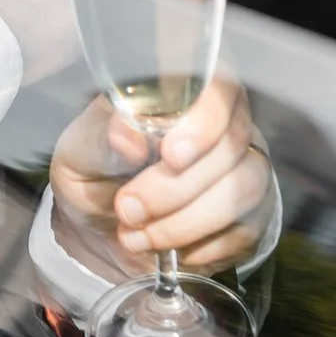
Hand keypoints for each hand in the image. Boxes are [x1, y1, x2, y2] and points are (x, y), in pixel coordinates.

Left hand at [48, 77, 273, 273]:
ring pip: (245, 187)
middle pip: (230, 145)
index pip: (218, 86)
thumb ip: (102, 138)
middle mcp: (226, 119)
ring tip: (139, 235)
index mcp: (185, 88)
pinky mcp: (253, 212)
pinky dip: (201, 246)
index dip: (203, 121)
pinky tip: (168, 250)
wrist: (107, 221)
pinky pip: (246, 229)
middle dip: (176, 188)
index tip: (171, 156)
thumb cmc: (98, 168)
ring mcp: (246, 164)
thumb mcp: (82, 150)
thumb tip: (128, 139)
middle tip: (127, 209)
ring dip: (187, 222)